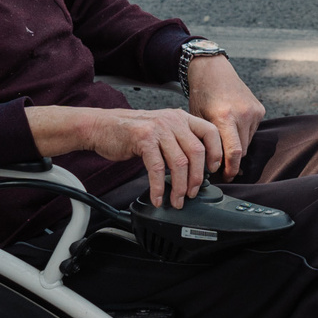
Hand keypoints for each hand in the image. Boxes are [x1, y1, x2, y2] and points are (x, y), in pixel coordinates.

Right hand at [34, 105, 224, 206]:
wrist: (101, 126)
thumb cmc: (132, 132)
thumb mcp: (162, 130)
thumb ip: (180, 142)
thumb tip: (199, 168)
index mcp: (182, 117)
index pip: (211, 132)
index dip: (216, 154)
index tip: (214, 172)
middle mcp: (173, 120)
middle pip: (197, 152)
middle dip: (197, 179)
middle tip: (192, 193)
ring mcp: (158, 129)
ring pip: (180, 163)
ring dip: (179, 187)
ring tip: (176, 200)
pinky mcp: (143, 139)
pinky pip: (157, 169)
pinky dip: (158, 187)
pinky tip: (157, 197)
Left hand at [186, 54, 265, 179]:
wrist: (213, 71)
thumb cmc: (201, 95)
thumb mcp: (197, 119)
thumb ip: (206, 142)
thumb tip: (211, 166)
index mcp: (224, 117)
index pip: (234, 152)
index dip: (231, 169)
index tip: (226, 178)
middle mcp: (243, 114)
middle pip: (242, 150)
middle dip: (231, 159)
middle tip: (220, 163)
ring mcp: (254, 111)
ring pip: (248, 142)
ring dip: (237, 145)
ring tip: (224, 138)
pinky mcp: (260, 109)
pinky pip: (252, 131)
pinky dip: (243, 134)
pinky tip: (232, 125)